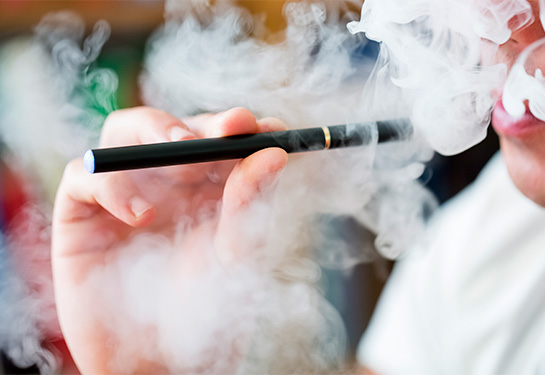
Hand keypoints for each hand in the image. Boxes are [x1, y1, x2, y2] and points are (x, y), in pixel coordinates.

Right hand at [51, 107, 287, 373]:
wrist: (158, 362)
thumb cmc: (204, 310)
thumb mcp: (237, 256)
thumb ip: (250, 204)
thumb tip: (276, 152)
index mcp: (205, 187)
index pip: (219, 139)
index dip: (241, 127)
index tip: (269, 126)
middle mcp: (163, 183)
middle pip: (173, 127)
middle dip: (200, 124)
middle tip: (229, 128)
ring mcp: (122, 192)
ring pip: (126, 130)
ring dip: (155, 132)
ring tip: (183, 154)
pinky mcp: (82, 213)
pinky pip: (85, 176)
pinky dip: (112, 184)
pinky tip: (141, 215)